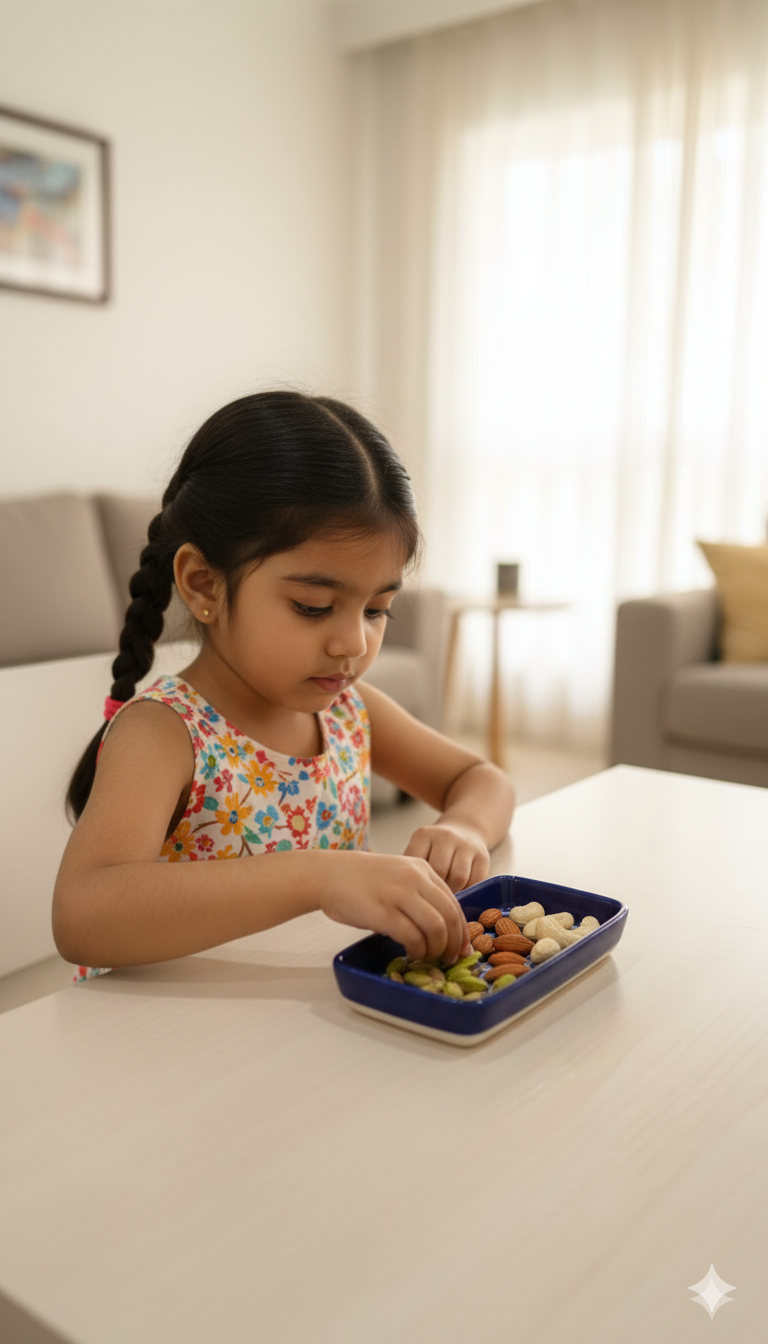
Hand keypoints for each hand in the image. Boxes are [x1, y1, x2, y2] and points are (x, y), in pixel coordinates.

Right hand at [318, 851, 469, 962]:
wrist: (327, 875)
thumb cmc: (359, 879)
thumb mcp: (397, 874)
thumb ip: (418, 892)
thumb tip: (440, 927)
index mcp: (422, 868)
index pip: (454, 902)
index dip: (461, 930)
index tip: (462, 948)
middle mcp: (415, 879)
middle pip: (450, 917)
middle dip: (453, 944)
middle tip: (449, 958)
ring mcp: (399, 894)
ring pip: (436, 928)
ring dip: (436, 949)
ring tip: (427, 957)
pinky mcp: (383, 912)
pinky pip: (412, 937)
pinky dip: (417, 951)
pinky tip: (411, 954)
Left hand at [404, 821, 489, 894]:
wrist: (465, 829)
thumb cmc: (435, 848)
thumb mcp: (419, 849)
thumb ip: (413, 868)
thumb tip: (409, 895)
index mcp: (424, 835)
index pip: (417, 864)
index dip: (417, 882)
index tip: (416, 891)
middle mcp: (446, 836)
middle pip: (439, 871)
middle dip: (435, 888)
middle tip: (432, 898)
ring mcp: (466, 845)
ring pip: (458, 878)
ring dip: (452, 892)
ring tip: (446, 895)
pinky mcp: (483, 856)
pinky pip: (475, 881)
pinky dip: (467, 891)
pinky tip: (460, 890)